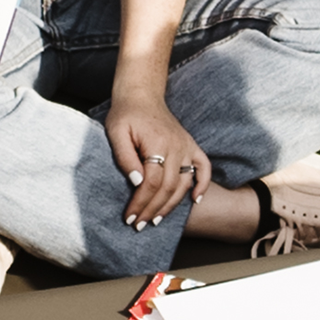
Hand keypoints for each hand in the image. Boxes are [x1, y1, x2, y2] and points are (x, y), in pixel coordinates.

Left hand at [107, 100, 205, 229]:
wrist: (142, 94)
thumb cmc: (126, 114)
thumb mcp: (116, 132)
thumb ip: (125, 157)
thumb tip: (136, 182)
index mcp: (157, 144)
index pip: (152, 182)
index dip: (141, 202)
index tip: (130, 217)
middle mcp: (176, 146)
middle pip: (168, 187)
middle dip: (153, 209)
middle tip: (139, 224)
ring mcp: (186, 146)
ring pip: (184, 183)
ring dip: (171, 205)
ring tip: (156, 219)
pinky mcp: (190, 145)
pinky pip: (203, 167)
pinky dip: (202, 184)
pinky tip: (195, 200)